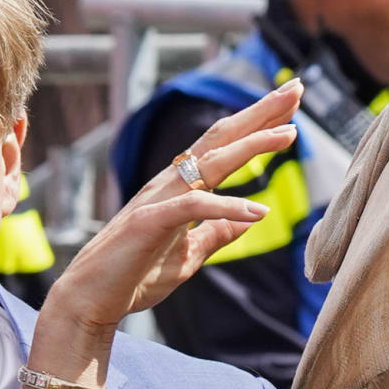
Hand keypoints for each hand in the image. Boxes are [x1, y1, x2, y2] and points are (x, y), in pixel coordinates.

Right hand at [30, 84, 303, 371]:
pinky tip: (257, 212)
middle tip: (297, 89)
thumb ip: (216, 233)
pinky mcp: (150, 222)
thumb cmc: (135, 276)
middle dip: (260, 114)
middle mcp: (170, 184)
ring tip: (290, 135)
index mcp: (180, 188)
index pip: (225, 148)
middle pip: (221, 139)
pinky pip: (193, 208)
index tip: (292, 110)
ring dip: (252, 146)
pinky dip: (227, 207)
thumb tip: (247, 220)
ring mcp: (159, 199)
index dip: (258, 126)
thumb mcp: (189, 254)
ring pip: (211, 163)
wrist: (91, 299)